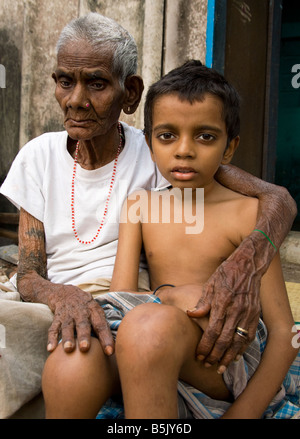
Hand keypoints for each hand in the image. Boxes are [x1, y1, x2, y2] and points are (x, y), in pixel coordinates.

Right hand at [46, 283, 113, 354]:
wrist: (65, 292)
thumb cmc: (85, 308)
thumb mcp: (95, 311)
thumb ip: (102, 326)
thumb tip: (112, 348)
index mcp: (94, 311)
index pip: (102, 325)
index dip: (106, 338)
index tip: (110, 352)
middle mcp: (82, 312)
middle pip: (83, 325)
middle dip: (84, 336)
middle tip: (85, 348)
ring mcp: (68, 314)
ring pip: (68, 326)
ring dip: (68, 338)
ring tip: (68, 349)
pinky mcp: (57, 317)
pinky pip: (53, 328)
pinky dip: (51, 338)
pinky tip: (51, 349)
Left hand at [187, 237, 261, 371]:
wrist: (248, 266)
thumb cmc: (225, 274)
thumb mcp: (210, 284)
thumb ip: (202, 302)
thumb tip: (190, 315)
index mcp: (222, 302)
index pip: (213, 330)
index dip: (205, 345)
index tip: (198, 355)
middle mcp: (236, 310)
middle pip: (225, 339)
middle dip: (215, 355)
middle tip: (206, 364)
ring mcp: (247, 313)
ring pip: (238, 341)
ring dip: (229, 356)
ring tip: (220, 367)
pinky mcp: (255, 315)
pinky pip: (249, 336)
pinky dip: (242, 348)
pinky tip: (235, 356)